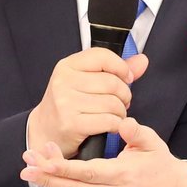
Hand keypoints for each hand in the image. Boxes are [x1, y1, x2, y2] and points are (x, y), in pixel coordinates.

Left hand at [20, 117, 186, 186]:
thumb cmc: (158, 163)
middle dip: (48, 177)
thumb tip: (124, 123)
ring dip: (49, 181)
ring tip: (28, 166)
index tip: (44, 159)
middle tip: (26, 164)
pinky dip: (60, 185)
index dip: (65, 167)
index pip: (89, 173)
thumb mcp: (153, 143)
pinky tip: (45, 172)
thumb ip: (137, 133)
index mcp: (123, 175)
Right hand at [27, 48, 148, 157]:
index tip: (127, 78)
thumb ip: (114, 70)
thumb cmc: (68, 104)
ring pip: (112, 103)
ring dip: (121, 112)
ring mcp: (66, 102)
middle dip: (124, 95)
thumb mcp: (85, 81)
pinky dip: (116, 125)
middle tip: (121, 102)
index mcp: (67, 66)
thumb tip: (142, 60)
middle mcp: (64, 81)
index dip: (121, 67)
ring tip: (115, 115)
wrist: (44, 130)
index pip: (102, 56)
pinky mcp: (71, 123)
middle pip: (111, 82)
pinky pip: (108, 121)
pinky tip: (111, 125)